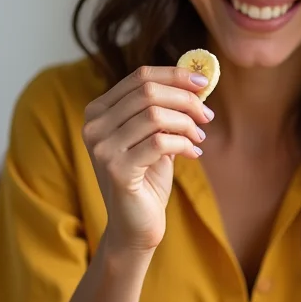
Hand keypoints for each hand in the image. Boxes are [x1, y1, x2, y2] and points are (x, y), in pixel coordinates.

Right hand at [82, 66, 213, 252]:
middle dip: (186, 99)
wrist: (134, 227)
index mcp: (98, 111)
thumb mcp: (156, 135)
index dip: (175, 74)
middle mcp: (94, 126)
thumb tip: (196, 79)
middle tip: (207, 115)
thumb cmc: (147, 178)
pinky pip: (160, 142)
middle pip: (148, 92)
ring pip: (155, 115)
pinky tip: (193, 153)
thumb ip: (166, 108)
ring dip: (187, 124)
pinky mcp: (116, 169)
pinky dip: (184, 143)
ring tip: (199, 137)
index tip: (204, 82)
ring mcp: (102, 148)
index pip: (140, 76)